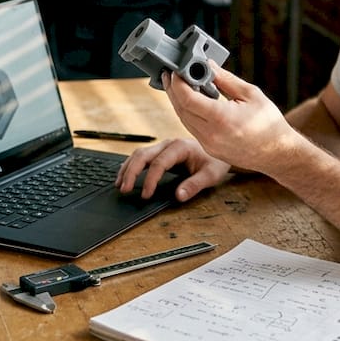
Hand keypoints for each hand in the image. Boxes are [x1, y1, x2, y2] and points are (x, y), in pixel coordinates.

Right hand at [116, 137, 231, 201]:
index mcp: (180, 147)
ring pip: (139, 154)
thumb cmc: (215, 162)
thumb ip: (195, 185)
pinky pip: (142, 156)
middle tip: (123, 189)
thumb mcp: (211, 175)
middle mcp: (168, 144)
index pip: (159, 163)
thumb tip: (179, 196)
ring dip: (127, 168)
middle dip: (131, 172)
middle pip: (143, 155)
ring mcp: (163, 146)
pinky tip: (124, 175)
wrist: (220, 150)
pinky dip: (131, 165)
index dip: (150, 180)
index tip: (145, 195)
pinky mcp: (161, 151)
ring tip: (119, 184)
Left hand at [164, 65, 304, 174]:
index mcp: (222, 119)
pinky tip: (192, 102)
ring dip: (178, 102)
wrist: (277, 153)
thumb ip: (225, 79)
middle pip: (181, 110)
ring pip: (184, 120)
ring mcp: (209, 145)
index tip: (176, 71)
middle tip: (171, 75)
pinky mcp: (210, 149)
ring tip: (178, 85)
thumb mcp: (250, 94)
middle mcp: (211, 135)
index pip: (188, 99)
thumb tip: (207, 65)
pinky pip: (192, 128)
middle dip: (173, 90)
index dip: (178, 83)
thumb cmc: (269, 123)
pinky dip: (188, 113)